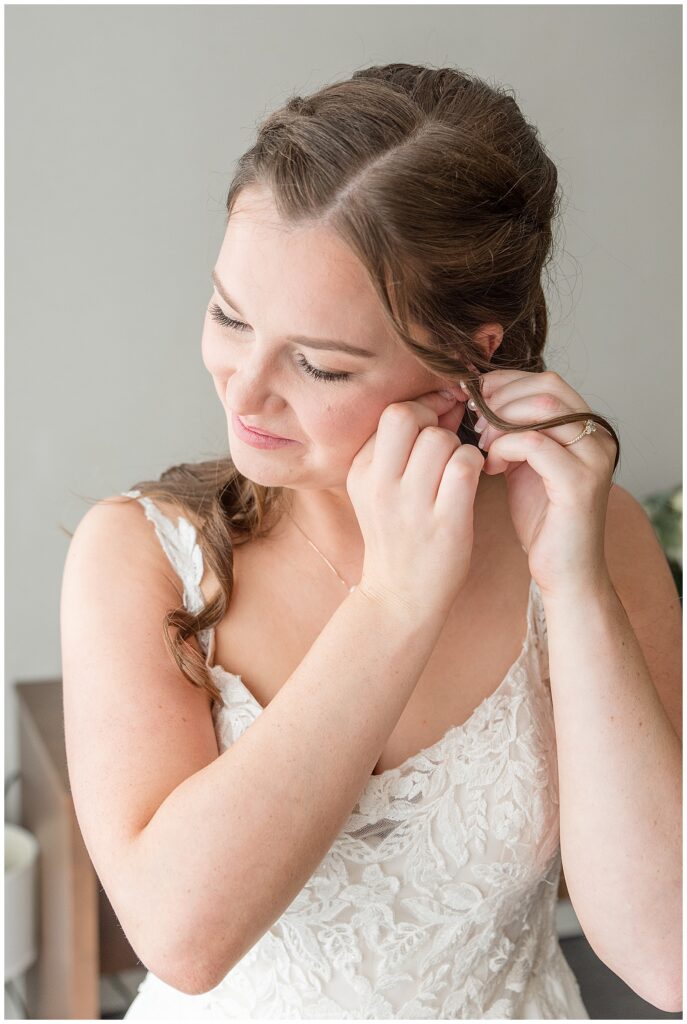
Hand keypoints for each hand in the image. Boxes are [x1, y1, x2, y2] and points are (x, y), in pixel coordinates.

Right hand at [346, 387, 483, 618]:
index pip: (391, 413)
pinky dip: (475, 465)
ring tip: (455, 470)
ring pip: (441, 439)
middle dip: (436, 421)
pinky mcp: (445, 522)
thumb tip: (445, 399)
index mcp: (361, 471)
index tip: (438, 421)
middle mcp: (380, 486)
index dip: (422, 408)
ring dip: (458, 447)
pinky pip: (466, 466)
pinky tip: (470, 482)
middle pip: (409, 416)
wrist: (401, 597)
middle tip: (446, 443)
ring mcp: (411, 505)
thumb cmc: (398, 535)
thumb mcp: (381, 489)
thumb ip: (404, 445)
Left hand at [473, 369, 617, 595]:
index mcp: (588, 429)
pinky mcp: (580, 483)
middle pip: (547, 387)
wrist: (565, 571)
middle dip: (500, 399)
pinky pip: (535, 444)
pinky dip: (504, 446)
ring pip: (543, 409)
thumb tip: (482, 401)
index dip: (505, 384)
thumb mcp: (524, 465)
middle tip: (473, 421)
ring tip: (481, 442)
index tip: (474, 400)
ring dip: (500, 420)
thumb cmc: (542, 521)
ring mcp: (594, 458)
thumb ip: (514, 432)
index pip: (547, 381)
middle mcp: (599, 437)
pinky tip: (491, 465)